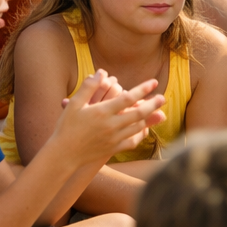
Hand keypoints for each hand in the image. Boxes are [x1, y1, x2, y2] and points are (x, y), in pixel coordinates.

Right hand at [51, 71, 166, 164]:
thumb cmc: (66, 126)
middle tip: (163, 97)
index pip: (128, 98)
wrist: (63, 154)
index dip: (143, 89)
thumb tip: (101, 72)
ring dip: (149, 118)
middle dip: (153, 104)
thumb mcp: (74, 104)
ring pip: (138, 127)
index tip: (154, 82)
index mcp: (102, 112)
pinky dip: (141, 134)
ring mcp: (114, 139)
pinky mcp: (114, 149)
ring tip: (157, 111)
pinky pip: (133, 141)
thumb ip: (89, 87)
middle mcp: (111, 126)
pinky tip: (144, 128)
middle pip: (139, 114)